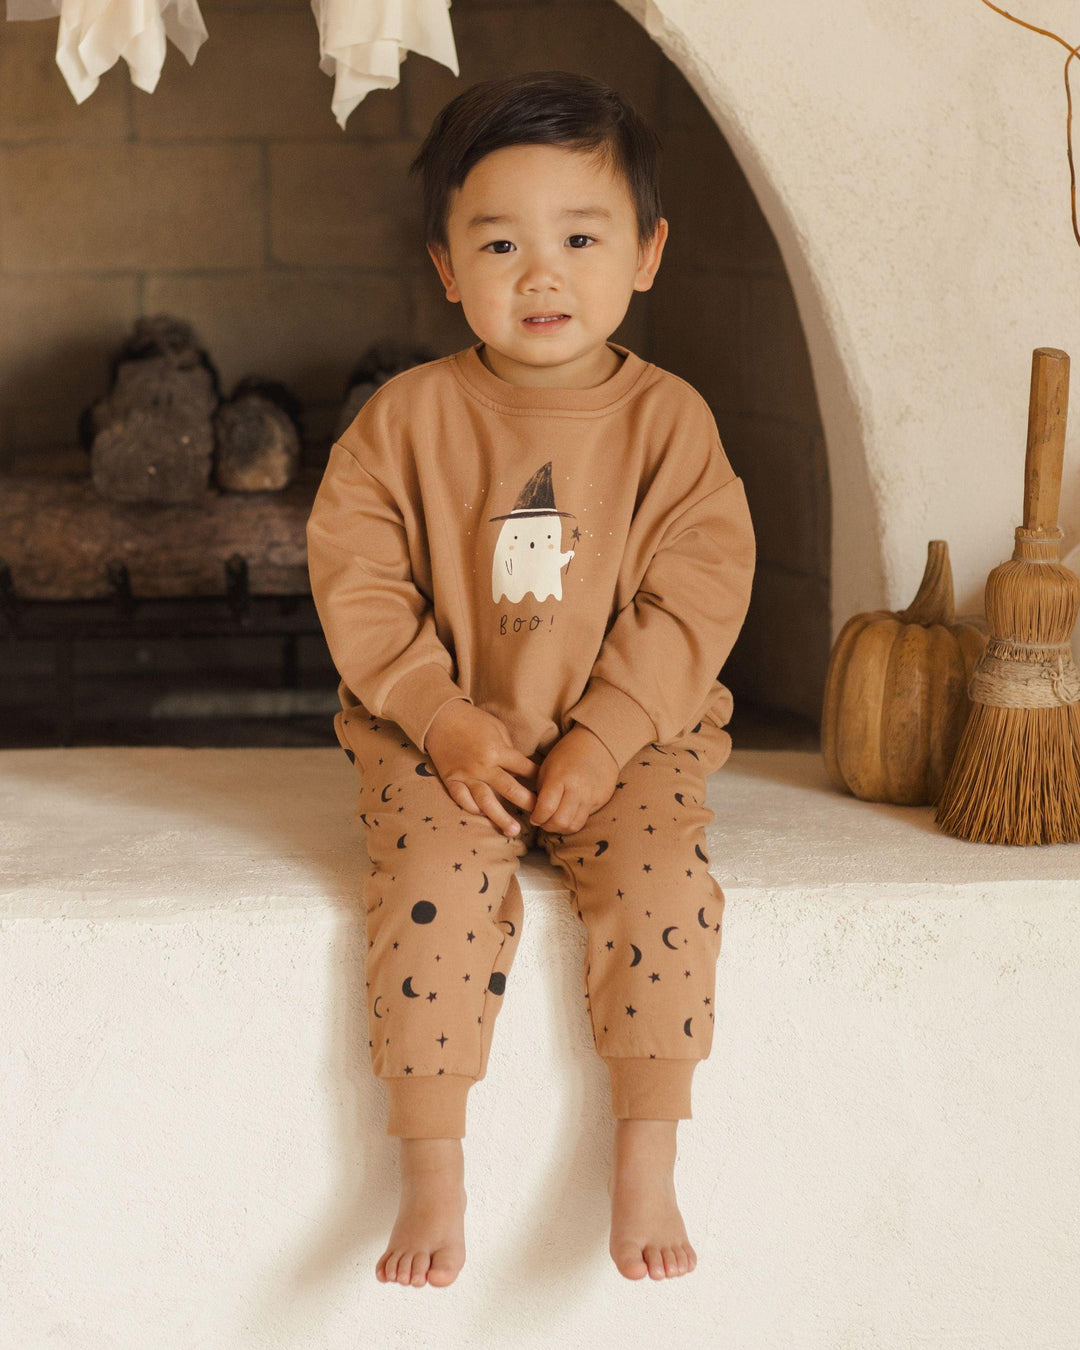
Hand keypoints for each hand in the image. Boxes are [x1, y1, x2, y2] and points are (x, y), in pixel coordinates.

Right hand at [425, 700, 538, 837]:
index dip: (538, 779)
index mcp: (498, 750)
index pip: (525, 769)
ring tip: (514, 831)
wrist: (441, 717)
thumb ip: (509, 750)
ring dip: (501, 817)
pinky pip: (462, 799)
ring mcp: (466, 775)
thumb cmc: (473, 720)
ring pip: (486, 801)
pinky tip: (483, 816)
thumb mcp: (498, 729)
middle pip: (510, 789)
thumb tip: (521, 770)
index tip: (548, 789)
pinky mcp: (451, 780)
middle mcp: (483, 766)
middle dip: (527, 803)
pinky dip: (473, 809)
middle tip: (541, 816)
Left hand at [528, 724, 618, 834]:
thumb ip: (541, 792)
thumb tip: (536, 814)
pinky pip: (585, 819)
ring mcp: (592, 796)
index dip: (536, 818)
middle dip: (547, 826)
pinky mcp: (602, 800)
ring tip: (555, 819)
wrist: (598, 744)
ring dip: (561, 827)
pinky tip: (569, 813)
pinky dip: (574, 820)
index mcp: (559, 778)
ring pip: (574, 826)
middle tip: (543, 821)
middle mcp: (577, 789)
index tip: (534, 818)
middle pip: (560, 822)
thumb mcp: (547, 767)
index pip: (546, 809)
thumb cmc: (567, 754)